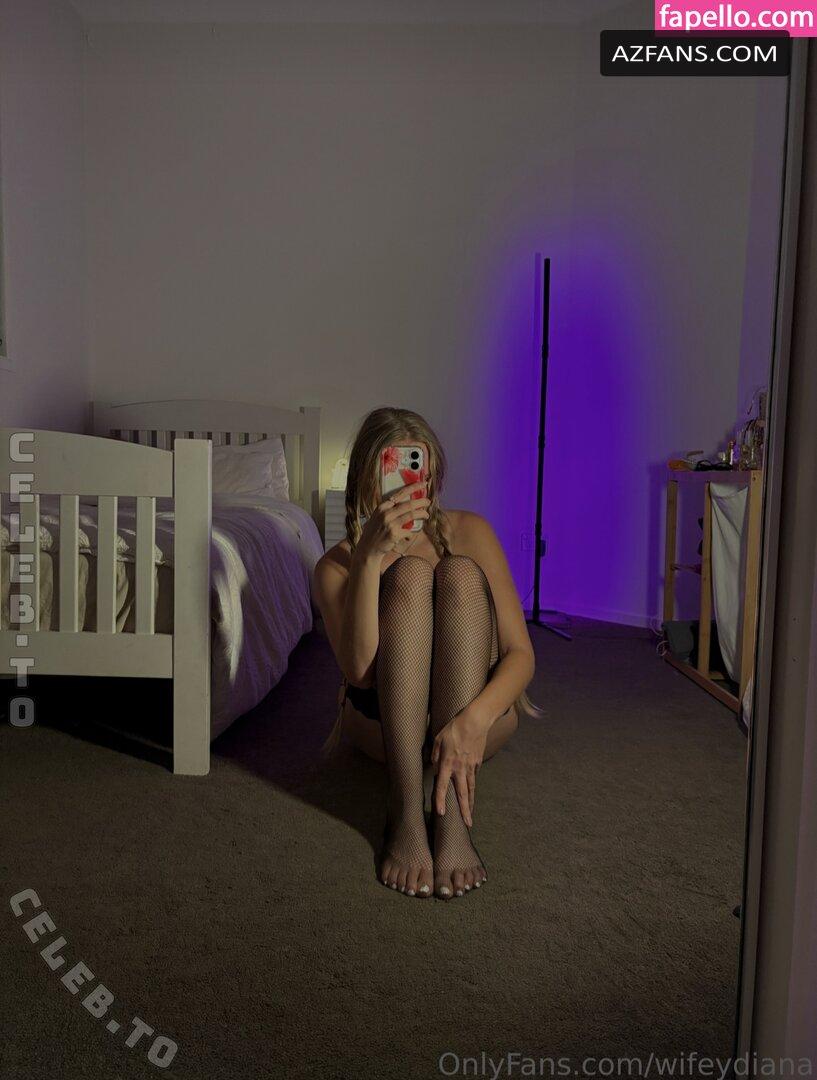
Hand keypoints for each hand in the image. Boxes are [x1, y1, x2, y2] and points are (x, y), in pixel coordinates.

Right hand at [356, 482, 429, 560]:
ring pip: (412, 515)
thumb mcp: (378, 517)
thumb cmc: (375, 532)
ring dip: (422, 514)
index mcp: (382, 507)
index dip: (413, 488)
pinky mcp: (394, 534)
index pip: (400, 494)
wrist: (368, 548)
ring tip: (426, 515)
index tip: (423, 484)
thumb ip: (390, 510)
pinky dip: (412, 533)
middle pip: (409, 504)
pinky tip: (409, 535)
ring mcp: (390, 524)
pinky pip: (409, 531)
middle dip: (421, 502)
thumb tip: (409, 504)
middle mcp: (385, 513)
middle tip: (428, 502)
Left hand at [431, 707, 489, 827]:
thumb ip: (435, 755)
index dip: (441, 800)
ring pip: (471, 789)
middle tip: (468, 824)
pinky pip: (474, 776)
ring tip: (471, 816)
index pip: (442, 785)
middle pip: (463, 793)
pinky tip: (471, 791)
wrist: (475, 721)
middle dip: (465, 810)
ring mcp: (471, 767)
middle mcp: (460, 768)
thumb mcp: (438, 739)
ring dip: (471, 803)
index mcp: (447, 763)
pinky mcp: (478, 763)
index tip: (441, 813)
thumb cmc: (454, 729)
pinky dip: (472, 786)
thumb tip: (434, 766)